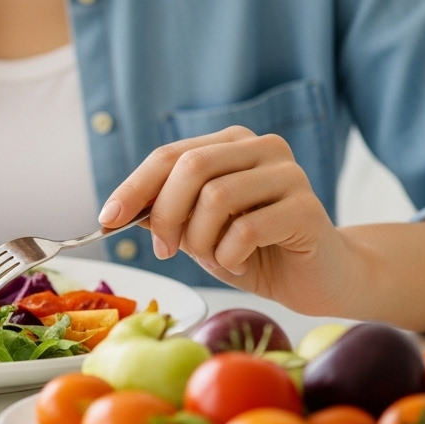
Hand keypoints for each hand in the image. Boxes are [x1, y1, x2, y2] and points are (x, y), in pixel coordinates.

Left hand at [99, 126, 355, 316]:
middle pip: (191, 167)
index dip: (134, 187)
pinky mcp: (307, 208)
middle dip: (165, 215)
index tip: (107, 220)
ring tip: (214, 257)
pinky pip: (246, 230)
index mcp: (230, 144)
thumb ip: (162, 214)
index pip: (170, 155)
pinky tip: (240, 264)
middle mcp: (261, 148)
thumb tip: (115, 213)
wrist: (317, 279)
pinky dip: (229, 255)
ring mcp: (288, 174)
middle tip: (164, 251)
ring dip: (201, 240)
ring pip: (216, 198)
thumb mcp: (196, 231)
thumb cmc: (253, 251)